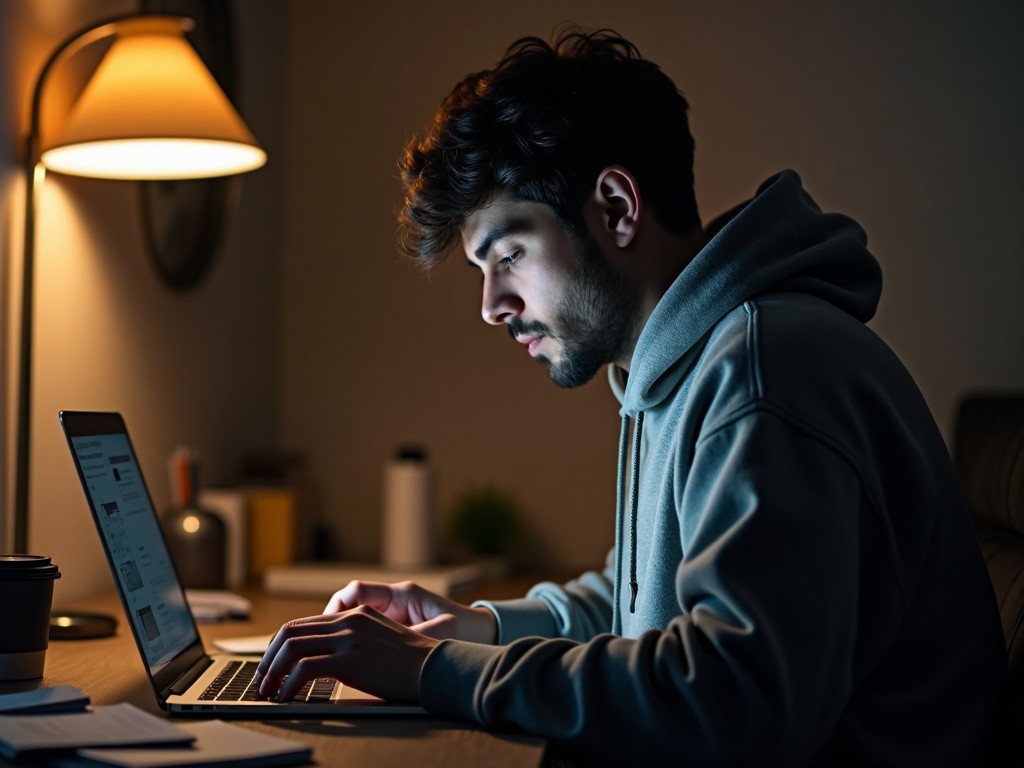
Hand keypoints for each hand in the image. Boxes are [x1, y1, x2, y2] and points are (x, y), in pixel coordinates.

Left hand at [255, 605, 437, 702]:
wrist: (437, 667)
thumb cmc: (412, 663)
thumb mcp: (380, 640)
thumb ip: (354, 640)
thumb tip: (324, 660)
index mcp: (355, 613)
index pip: (303, 623)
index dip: (279, 645)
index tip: (270, 664)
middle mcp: (349, 620)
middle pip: (291, 632)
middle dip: (268, 658)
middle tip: (261, 680)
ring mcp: (349, 637)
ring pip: (292, 647)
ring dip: (273, 671)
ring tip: (268, 691)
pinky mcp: (351, 659)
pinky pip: (306, 669)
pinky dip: (289, 684)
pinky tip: (287, 697)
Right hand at [324, 580, 496, 643]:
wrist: (480, 634)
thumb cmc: (465, 629)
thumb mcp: (444, 630)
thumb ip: (422, 633)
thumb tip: (405, 640)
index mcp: (402, 595)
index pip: (358, 590)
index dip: (337, 605)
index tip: (328, 625)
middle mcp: (393, 602)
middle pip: (347, 604)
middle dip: (326, 623)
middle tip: (310, 644)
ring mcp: (391, 615)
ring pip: (350, 619)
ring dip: (335, 635)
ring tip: (320, 655)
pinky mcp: (392, 630)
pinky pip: (361, 633)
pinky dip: (348, 644)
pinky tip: (342, 663)